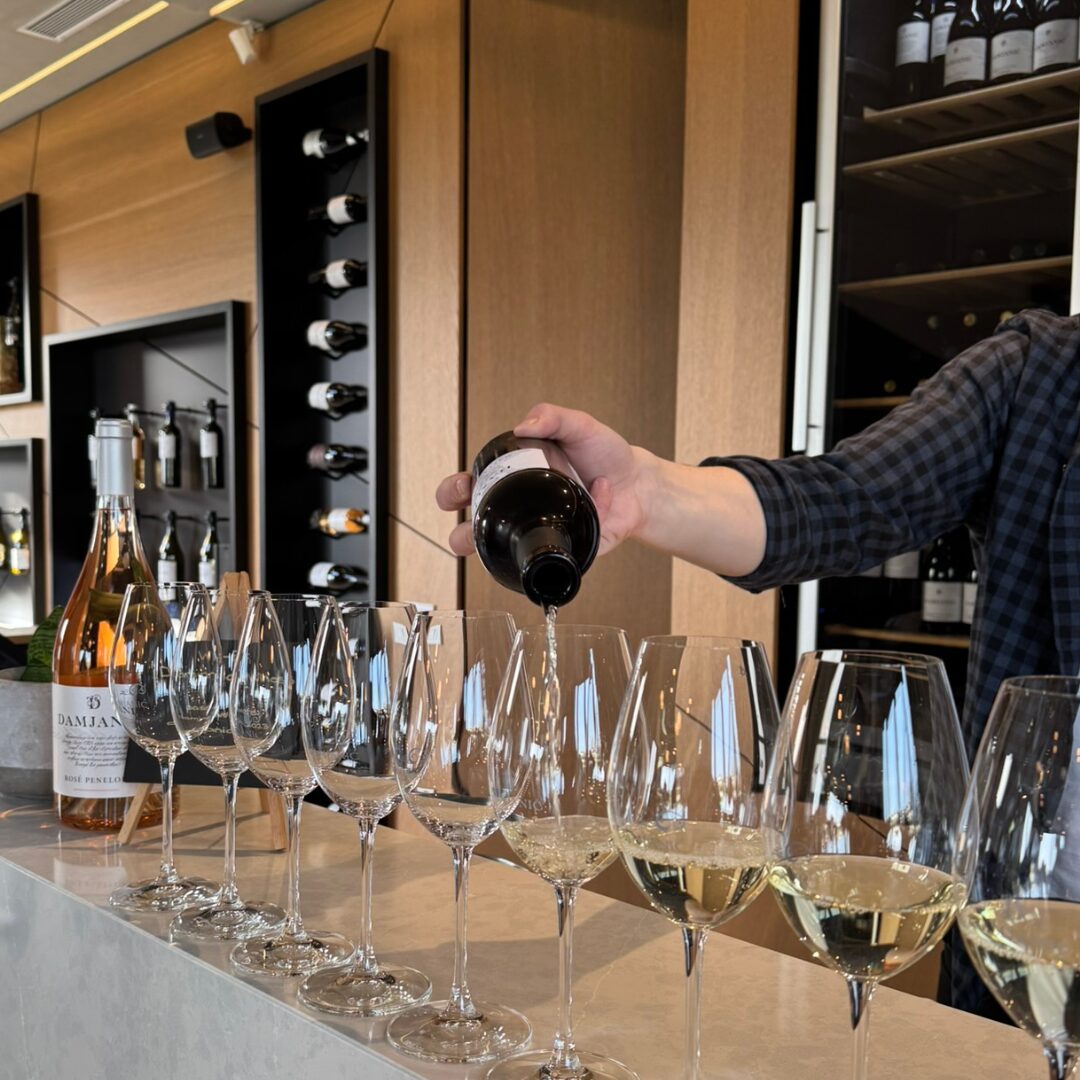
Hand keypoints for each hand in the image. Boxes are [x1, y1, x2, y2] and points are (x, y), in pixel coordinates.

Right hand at [436, 403, 653, 557]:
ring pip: (504, 554)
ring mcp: (541, 532)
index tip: (459, 489)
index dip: (455, 491)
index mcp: (516, 478)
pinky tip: (600, 490)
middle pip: (476, 529)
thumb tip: (522, 426)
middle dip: (463, 533)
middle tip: (469, 527)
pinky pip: (562, 547)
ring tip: (504, 539)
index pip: (472, 488)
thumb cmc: (605, 455)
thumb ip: (552, 417)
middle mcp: (523, 508)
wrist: (639, 482)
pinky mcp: (567, 550)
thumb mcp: (579, 425)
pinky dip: (587, 511)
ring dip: (494, 552)